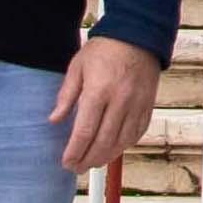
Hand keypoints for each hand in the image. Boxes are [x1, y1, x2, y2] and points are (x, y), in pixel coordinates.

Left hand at [54, 39, 164, 173]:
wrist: (139, 34)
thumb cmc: (105, 49)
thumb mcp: (78, 66)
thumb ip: (66, 95)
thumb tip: (54, 119)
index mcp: (98, 90)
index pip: (85, 131)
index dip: (74, 151)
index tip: (66, 162)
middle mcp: (119, 100)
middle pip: (103, 142)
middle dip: (88, 160)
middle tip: (76, 168)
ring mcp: (136, 104)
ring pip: (122, 142)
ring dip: (106, 157)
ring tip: (93, 163)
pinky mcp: (148, 105)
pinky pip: (137, 133)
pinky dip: (124, 146)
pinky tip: (114, 150)